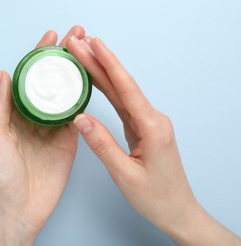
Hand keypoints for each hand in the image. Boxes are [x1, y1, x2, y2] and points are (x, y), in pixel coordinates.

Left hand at [0, 26, 84, 245]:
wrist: (19, 209)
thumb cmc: (0, 177)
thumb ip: (2, 105)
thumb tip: (4, 74)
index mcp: (15, 113)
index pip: (28, 77)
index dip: (39, 55)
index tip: (49, 37)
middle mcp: (35, 117)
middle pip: (50, 80)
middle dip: (63, 56)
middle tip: (76, 35)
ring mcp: (53, 128)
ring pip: (66, 93)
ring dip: (76, 72)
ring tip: (87, 51)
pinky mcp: (68, 140)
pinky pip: (78, 114)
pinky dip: (84, 97)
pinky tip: (91, 80)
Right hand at [67, 35, 240, 244]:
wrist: (176, 210)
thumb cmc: (156, 197)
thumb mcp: (124, 174)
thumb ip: (102, 145)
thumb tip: (80, 119)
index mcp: (152, 128)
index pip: (126, 89)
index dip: (108, 64)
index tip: (94, 44)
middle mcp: (153, 119)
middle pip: (122, 85)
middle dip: (99, 62)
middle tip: (78, 44)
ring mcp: (148, 122)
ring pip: (121, 92)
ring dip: (102, 72)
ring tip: (83, 54)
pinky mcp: (142, 128)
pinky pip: (122, 104)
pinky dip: (107, 89)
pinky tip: (96, 79)